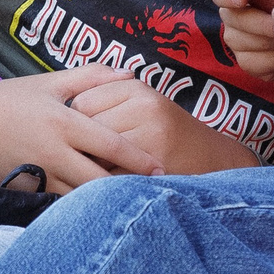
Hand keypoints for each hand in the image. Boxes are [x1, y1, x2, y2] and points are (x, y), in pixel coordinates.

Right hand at [0, 66, 164, 194]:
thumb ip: (93, 77)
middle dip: (126, 188)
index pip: (110, 144)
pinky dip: (78, 209)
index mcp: (64, 122)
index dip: (138, 159)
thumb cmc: (13, 98)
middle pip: (100, 180)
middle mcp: (53, 151)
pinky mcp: (25, 191)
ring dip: (104, 202)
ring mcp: (38, 174)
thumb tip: (131, 75)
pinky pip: (58, 204)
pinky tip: (95, 212)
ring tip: (128, 206)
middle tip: (151, 195)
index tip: (160, 169)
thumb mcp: (51, 81)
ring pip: (80, 198)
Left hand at [69, 73, 256, 175]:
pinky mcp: (154, 162)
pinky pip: (112, 173)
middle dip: (78, 145)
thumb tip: (59, 113)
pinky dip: (103, 183)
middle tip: (76, 159)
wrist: (214, 160)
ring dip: (87, 165)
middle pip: (85, 125)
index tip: (74, 137)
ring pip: (96, 150)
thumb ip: (108, 101)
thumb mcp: (142, 107)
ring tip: (89, 173)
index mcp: (137, 87)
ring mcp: (151, 132)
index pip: (81, 101)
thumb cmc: (167, 135)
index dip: (73, 124)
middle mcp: (144, 104)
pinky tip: (105, 187)